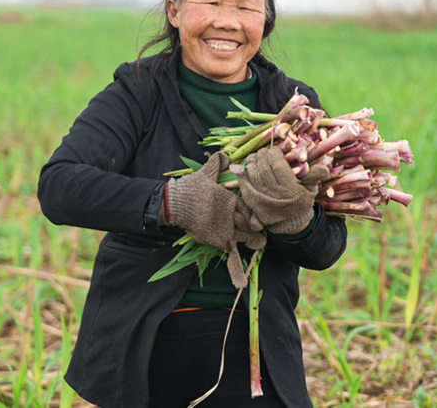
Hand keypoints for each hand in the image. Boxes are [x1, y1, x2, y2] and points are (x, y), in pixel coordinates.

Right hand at [165, 152, 264, 287]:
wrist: (175, 205)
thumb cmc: (190, 189)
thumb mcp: (205, 173)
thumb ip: (216, 165)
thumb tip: (223, 154)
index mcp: (231, 199)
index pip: (251, 207)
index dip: (256, 212)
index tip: (259, 215)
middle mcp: (232, 215)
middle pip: (252, 223)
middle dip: (258, 227)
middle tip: (261, 229)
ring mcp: (226, 229)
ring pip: (247, 238)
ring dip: (254, 241)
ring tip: (259, 243)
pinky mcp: (218, 241)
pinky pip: (231, 255)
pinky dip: (235, 268)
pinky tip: (240, 282)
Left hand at [230, 146, 327, 233]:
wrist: (288, 221)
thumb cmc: (300, 199)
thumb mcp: (311, 189)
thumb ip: (315, 176)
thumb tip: (324, 168)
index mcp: (291, 189)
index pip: (278, 165)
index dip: (274, 153)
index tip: (275, 150)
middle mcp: (275, 193)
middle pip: (264, 167)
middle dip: (263, 155)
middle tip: (265, 151)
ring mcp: (262, 197)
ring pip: (253, 173)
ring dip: (252, 161)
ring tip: (256, 156)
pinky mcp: (252, 200)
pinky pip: (244, 183)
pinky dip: (242, 173)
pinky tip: (244, 166)